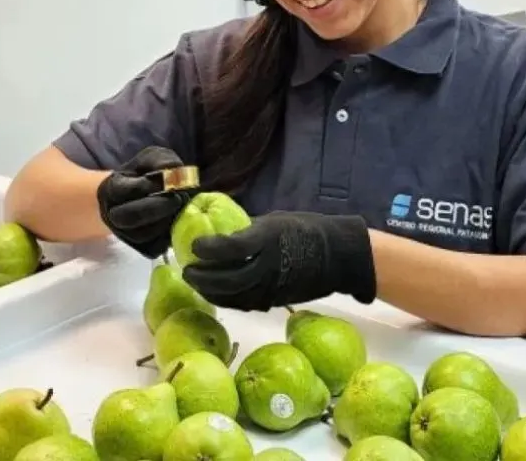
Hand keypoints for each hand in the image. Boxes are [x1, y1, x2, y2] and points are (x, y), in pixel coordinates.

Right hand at [97, 146, 195, 257]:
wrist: (140, 198)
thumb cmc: (146, 175)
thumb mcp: (151, 159)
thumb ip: (161, 160)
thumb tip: (175, 171)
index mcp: (111, 190)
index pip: (129, 190)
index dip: (152, 185)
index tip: (171, 181)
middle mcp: (112, 215)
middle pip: (131, 217)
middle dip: (159, 207)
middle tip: (179, 198)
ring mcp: (125, 235)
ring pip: (145, 235)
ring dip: (167, 221)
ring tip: (180, 208)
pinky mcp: (142, 249)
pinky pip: (156, 246)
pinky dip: (170, 235)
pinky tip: (177, 221)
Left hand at [181, 211, 376, 310]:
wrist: (338, 256)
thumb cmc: (306, 230)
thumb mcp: (275, 220)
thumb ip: (247, 229)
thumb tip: (220, 230)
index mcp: (268, 238)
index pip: (231, 248)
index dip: (208, 248)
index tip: (194, 246)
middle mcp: (268, 265)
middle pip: (227, 278)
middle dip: (202, 277)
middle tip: (188, 270)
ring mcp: (273, 287)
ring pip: (233, 296)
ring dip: (210, 292)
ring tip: (196, 283)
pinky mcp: (275, 301)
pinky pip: (245, 304)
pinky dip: (226, 300)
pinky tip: (216, 294)